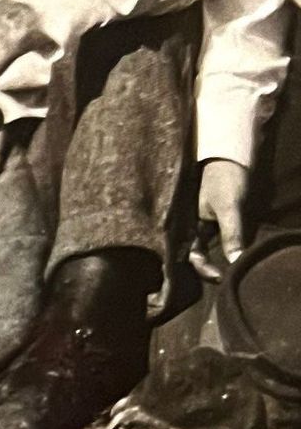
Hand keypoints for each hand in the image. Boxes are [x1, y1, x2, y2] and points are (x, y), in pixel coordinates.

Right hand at [198, 156, 251, 277]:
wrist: (232, 152)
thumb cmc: (225, 177)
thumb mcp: (228, 206)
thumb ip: (231, 233)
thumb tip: (236, 261)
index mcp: (188, 227)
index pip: (192, 257)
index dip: (205, 270)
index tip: (222, 277)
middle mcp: (195, 227)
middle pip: (200, 256)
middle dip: (213, 268)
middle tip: (231, 276)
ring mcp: (207, 222)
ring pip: (212, 247)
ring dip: (224, 258)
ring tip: (238, 267)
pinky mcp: (220, 217)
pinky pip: (223, 237)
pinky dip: (231, 246)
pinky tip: (241, 250)